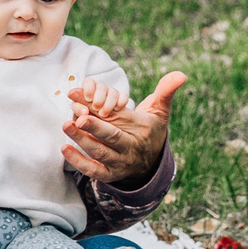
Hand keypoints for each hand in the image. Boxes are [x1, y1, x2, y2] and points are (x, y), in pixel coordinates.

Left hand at [63, 71, 187, 184]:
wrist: (150, 161)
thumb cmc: (150, 129)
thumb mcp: (160, 110)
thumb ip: (166, 91)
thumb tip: (181, 74)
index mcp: (141, 129)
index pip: (121, 117)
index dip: (102, 109)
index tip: (84, 100)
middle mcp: (131, 147)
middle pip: (112, 138)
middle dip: (94, 128)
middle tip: (78, 117)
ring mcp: (120, 163)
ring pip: (100, 153)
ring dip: (82, 141)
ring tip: (66, 125)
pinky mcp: (110, 175)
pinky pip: (93, 171)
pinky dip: (79, 162)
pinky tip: (65, 148)